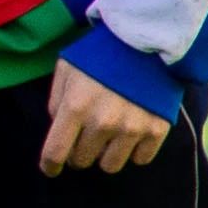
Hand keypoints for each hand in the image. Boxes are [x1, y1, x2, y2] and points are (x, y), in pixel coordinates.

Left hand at [39, 60, 173, 174]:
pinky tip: (132, 134)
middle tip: (85, 138)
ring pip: (110, 165)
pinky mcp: (156, 129)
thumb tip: (58, 128)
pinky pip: (140, 159)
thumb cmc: (101, 52)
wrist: (149, 38)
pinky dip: (134, 151)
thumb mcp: (67, 68)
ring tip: (109, 137)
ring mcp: (132, 128)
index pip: (55, 153)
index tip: (51, 169)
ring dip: (105, 154)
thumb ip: (57, 101)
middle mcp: (102, 122)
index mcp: (75, 106)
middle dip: (79, 152)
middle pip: (82, 160)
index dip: (50, 165)